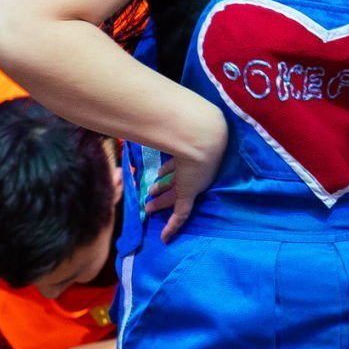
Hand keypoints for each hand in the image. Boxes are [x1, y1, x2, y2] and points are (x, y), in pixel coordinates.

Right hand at [144, 106, 226, 241]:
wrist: (203, 136)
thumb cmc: (188, 127)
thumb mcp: (174, 126)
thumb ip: (159, 120)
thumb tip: (146, 110)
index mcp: (191, 155)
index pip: (178, 167)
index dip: (168, 171)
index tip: (159, 174)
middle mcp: (192, 170)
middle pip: (175, 183)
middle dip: (162, 189)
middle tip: (151, 195)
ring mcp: (191, 183)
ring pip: (173, 196)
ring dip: (161, 201)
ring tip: (149, 206)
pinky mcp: (190, 194)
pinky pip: (180, 215)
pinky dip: (172, 227)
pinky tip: (165, 238)